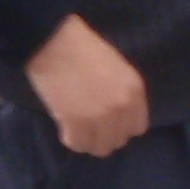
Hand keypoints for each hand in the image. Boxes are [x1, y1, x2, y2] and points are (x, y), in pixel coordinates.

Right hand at [24, 16, 148, 156]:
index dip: (118, 126)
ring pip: (100, 147)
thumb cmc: (79, 47)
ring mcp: (102, 116)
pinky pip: (77, 144)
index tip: (104, 121)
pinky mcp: (78, 122)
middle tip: (86, 124)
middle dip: (102, 135)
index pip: (137, 127)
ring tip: (73, 126)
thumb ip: (119, 91)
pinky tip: (63, 124)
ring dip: (86, 139)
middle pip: (118, 140)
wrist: (52, 40)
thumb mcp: (114, 67)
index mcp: (135, 89)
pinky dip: (69, 137)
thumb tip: (113, 116)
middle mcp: (124, 105)